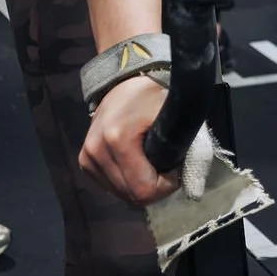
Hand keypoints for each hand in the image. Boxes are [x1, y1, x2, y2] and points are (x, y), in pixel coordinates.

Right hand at [78, 75, 179, 207]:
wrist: (125, 81)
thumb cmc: (153, 95)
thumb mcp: (174, 116)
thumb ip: (184, 148)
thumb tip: (192, 186)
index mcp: (117, 139)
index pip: (143, 190)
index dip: (165, 186)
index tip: (175, 168)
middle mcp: (96, 151)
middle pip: (130, 195)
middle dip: (153, 186)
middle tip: (166, 165)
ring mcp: (87, 156)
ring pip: (119, 194)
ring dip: (139, 185)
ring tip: (151, 162)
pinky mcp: (84, 159)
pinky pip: (109, 185)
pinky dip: (125, 180)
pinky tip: (135, 163)